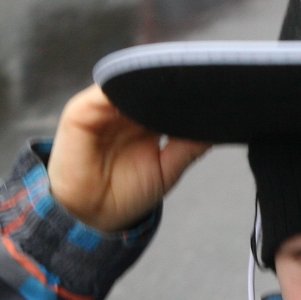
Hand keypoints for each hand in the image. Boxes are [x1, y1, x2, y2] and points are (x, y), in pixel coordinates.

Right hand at [47, 85, 210, 231]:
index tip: (209, 92)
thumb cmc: (126, 193)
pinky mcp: (82, 111)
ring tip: (171, 87)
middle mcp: (124, 110)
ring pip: (127, 83)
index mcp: (145, 119)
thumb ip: (189, 146)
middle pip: (148, 84)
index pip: (167, 96)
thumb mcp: (166, 169)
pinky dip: (121, 89)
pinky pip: (103, 93)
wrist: (93, 216)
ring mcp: (103, 108)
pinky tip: (141, 96)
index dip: (185, 93)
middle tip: (196, 84)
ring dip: (147, 84)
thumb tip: (218, 127)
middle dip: (169, 85)